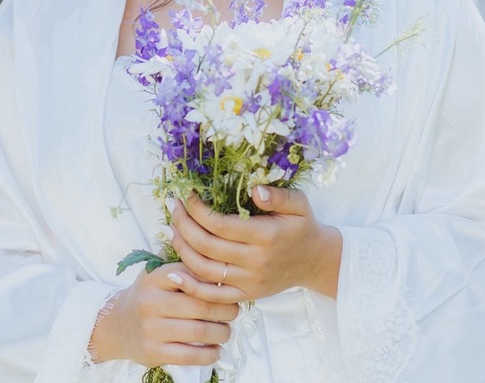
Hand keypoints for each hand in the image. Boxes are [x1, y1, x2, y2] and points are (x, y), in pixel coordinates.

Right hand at [90, 262, 241, 366]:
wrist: (118, 326)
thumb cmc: (148, 297)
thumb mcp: (158, 275)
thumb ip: (184, 268)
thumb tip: (219, 266)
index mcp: (154, 278)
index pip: (194, 276)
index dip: (217, 284)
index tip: (229, 289)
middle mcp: (150, 302)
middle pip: (201, 305)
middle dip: (226, 310)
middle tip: (234, 312)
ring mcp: (150, 328)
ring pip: (199, 330)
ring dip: (221, 332)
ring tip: (226, 331)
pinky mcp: (152, 352)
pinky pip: (190, 355)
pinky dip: (209, 354)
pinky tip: (216, 350)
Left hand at [169, 187, 341, 300]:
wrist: (314, 261)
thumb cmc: (302, 227)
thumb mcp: (299, 203)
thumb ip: (278, 195)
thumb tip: (254, 190)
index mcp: (266, 236)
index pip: (221, 225)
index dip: (198, 210)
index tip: (187, 195)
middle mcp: (255, 261)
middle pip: (207, 245)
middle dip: (184, 224)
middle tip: (173, 207)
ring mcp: (249, 282)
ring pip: (204, 269)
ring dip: (181, 249)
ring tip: (170, 229)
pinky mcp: (246, 295)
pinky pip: (212, 295)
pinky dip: (189, 285)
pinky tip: (173, 271)